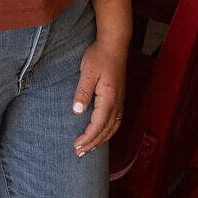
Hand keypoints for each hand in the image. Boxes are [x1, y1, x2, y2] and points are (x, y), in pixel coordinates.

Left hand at [72, 38, 125, 156]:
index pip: (98, 125)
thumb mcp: (88, 72)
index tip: (76, 146)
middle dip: (93, 144)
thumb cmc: (99, 56)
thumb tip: (77, 111)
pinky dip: (107, 132)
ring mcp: (120, 101)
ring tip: (88, 148)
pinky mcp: (119, 98)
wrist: (114, 44)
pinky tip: (101, 134)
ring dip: (101, 140)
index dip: (88, 138)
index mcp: (109, 98)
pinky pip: (115, 121)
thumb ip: (83, 92)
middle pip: (107, 131)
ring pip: (113, 128)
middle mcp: (117, 103)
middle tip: (79, 153)